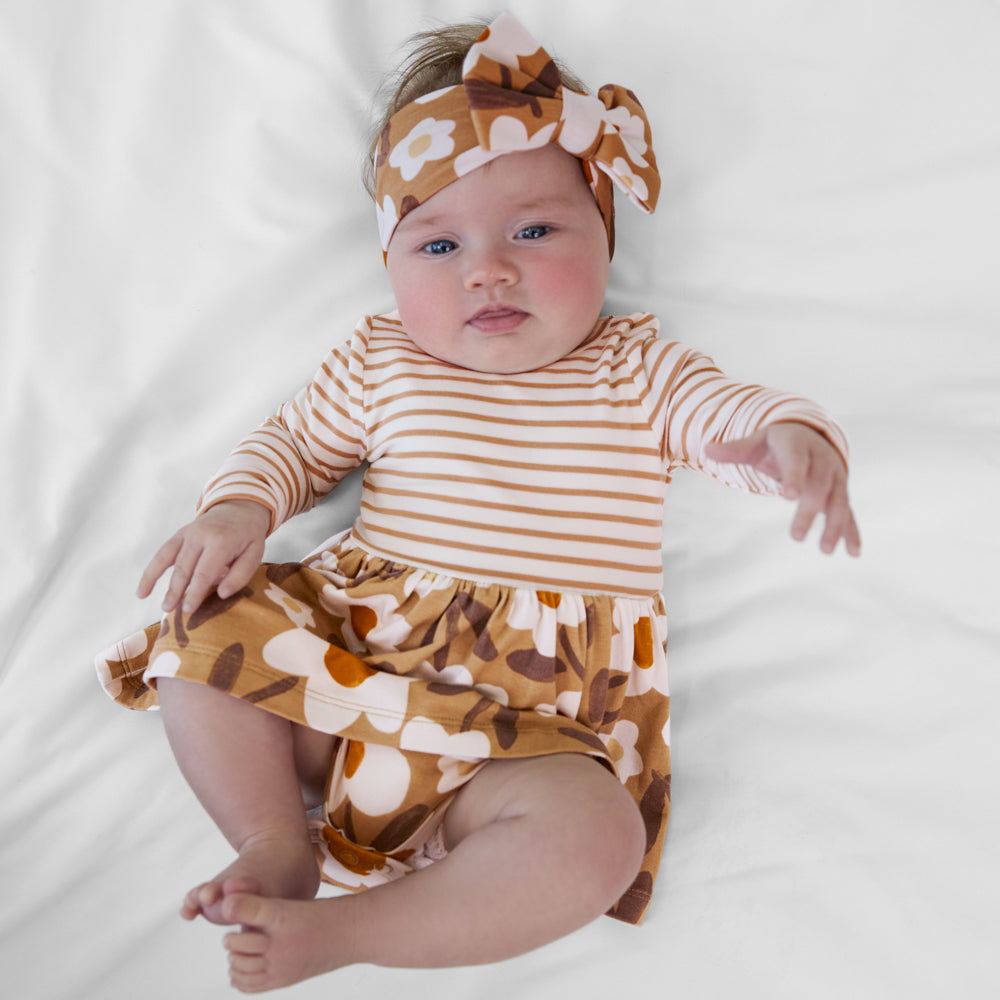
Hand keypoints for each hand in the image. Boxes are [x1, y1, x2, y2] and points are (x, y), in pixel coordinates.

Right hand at [136, 500, 270, 612]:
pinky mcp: (179, 535)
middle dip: (177, 592)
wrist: (238, 509)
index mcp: (221, 541)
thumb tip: (222, 594)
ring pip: (170, 561)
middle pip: (185, 568)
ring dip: (164, 585)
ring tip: (162, 607)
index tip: (189, 610)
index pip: (205, 572)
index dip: (196, 592)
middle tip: (171, 612)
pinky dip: (151, 572)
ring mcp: (187, 534)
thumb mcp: (255, 554)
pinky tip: (142, 591)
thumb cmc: (247, 537)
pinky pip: (162, 554)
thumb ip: (240, 575)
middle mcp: (201, 535)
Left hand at [703, 423, 860, 556]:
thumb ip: (734, 450)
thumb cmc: (777, 444)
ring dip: (834, 526)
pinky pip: (849, 513)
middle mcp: (822, 460)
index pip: (796, 461)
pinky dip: (852, 532)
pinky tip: (853, 553)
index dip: (794, 477)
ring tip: (825, 550)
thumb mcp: (756, 443)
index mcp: (798, 446)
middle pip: (819, 486)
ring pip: (838, 502)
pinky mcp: (841, 493)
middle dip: (809, 511)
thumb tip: (705, 450)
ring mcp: (835, 478)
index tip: (788, 496)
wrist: (810, 435)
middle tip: (796, 537)